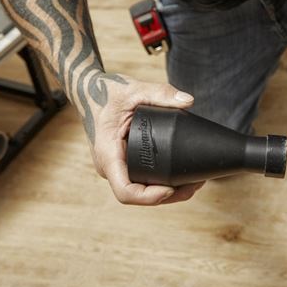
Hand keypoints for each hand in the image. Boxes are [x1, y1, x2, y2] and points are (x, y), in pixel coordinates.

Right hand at [79, 71, 204, 205]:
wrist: (90, 90)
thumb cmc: (107, 91)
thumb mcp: (134, 89)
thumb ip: (161, 93)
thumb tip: (189, 101)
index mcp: (108, 154)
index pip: (125, 191)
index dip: (150, 197)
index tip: (172, 189)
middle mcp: (110, 166)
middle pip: (139, 196)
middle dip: (169, 196)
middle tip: (196, 185)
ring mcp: (116, 167)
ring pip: (141, 191)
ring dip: (168, 193)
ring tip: (194, 183)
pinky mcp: (124, 162)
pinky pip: (141, 180)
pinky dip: (161, 183)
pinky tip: (180, 178)